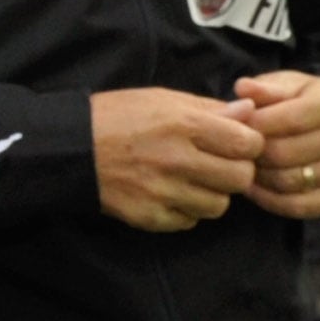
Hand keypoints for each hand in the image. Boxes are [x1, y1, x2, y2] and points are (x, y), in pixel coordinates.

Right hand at [90, 86, 264, 231]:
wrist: (69, 147)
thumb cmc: (117, 115)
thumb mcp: (161, 99)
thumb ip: (208, 107)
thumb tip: (250, 113)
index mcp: (182, 123)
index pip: (247, 143)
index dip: (248, 144)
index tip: (235, 143)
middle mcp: (177, 159)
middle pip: (240, 178)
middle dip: (234, 171)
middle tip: (215, 164)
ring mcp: (164, 191)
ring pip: (219, 205)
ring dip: (210, 193)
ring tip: (189, 179)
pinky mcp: (151, 216)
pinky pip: (190, 221)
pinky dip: (185, 210)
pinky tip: (168, 193)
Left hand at [237, 71, 319, 219]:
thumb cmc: (306, 100)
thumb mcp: (288, 84)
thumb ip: (265, 88)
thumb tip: (242, 88)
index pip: (288, 119)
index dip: (253, 125)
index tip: (233, 125)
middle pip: (284, 154)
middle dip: (252, 153)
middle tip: (233, 149)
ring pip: (288, 182)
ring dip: (257, 177)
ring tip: (242, 164)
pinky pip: (298, 206)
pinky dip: (269, 200)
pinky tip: (254, 185)